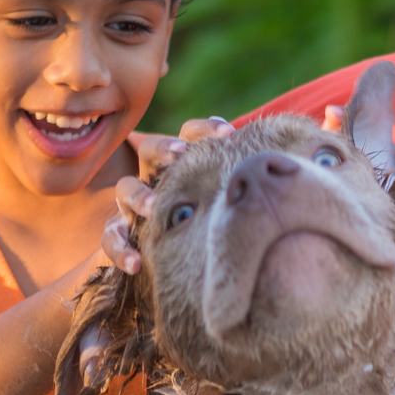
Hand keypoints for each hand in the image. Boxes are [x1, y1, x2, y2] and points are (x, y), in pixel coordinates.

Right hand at [106, 117, 237, 275]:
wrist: (163, 261)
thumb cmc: (205, 225)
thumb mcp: (223, 202)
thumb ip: (242, 184)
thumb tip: (283, 169)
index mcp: (179, 163)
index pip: (189, 134)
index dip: (205, 130)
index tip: (229, 134)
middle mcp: (153, 176)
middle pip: (149, 150)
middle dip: (163, 149)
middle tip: (179, 153)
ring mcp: (132, 204)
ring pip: (125, 188)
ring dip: (139, 196)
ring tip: (152, 207)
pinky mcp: (118, 233)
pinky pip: (111, 238)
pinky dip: (121, 249)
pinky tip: (136, 264)